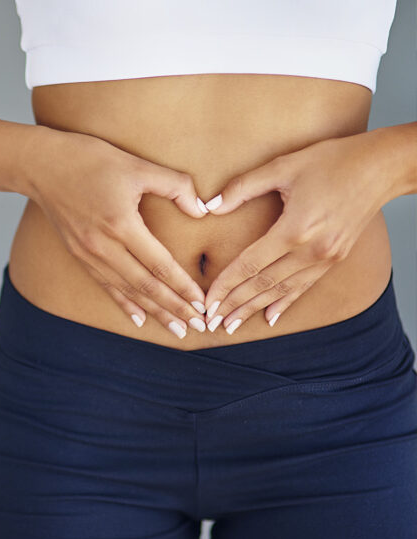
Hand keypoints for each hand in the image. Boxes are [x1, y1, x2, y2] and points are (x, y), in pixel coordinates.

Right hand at [22, 128, 208, 337]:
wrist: (41, 164)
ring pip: (128, 291)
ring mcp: (88, 254)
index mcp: (120, 224)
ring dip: (155, 311)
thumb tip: (201, 209)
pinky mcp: (78, 255)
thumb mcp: (137, 165)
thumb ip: (175, 185)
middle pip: (146, 286)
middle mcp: (103, 246)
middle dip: (174, 307)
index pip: (159, 264)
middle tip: (199, 325)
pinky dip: (125, 304)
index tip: (202, 303)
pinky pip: (106, 286)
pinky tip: (140, 318)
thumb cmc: (90, 159)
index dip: (183, 286)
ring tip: (177, 328)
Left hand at [201, 131, 393, 333]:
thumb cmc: (333, 161)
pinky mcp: (335, 259)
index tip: (208, 301)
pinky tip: (270, 317)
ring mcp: (326, 258)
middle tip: (212, 321)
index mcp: (295, 229)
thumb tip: (210, 205)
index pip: (250, 265)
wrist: (383, 166)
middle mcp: (311, 250)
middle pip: (263, 284)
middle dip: (235, 304)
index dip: (226, 285)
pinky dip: (285, 302)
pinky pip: (304, 286)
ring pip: (282, 290)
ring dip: (255, 308)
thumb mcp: (283, 166)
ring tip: (233, 324)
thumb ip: (243, 187)